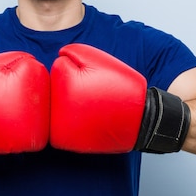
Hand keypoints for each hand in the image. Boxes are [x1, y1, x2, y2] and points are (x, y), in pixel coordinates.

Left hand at [50, 43, 189, 153]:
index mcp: (60, 87)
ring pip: (59, 106)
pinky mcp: (66, 143)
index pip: (59, 67)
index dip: (79, 68)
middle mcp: (54, 113)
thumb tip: (56, 58)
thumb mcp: (96, 58)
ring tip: (94, 106)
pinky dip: (76, 120)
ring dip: (72, 103)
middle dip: (72, 85)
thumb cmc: (120, 86)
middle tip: (95, 93)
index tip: (95, 78)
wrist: (141, 120)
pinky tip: (91, 118)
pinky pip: (64, 124)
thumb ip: (71, 52)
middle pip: (56, 88)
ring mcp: (59, 131)